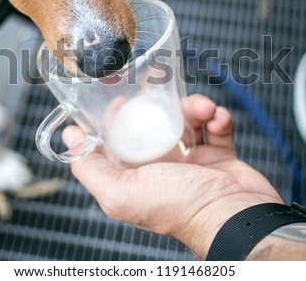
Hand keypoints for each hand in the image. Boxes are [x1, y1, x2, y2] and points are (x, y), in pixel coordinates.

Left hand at [62, 94, 282, 257]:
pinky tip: (217, 118)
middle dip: (157, 104)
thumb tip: (69, 138)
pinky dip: (218, 117)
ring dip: (194, 106)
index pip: (118, 140)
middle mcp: (161, 168)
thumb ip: (90, 167)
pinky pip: (215, 126)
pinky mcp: (219, 155)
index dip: (116, 117)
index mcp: (135, 176)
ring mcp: (191, 161)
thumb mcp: (121, 192)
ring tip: (203, 109)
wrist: (235, 217)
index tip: (118, 98)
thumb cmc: (180, 208)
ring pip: (186, 120)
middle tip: (162, 87)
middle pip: (152, 124)